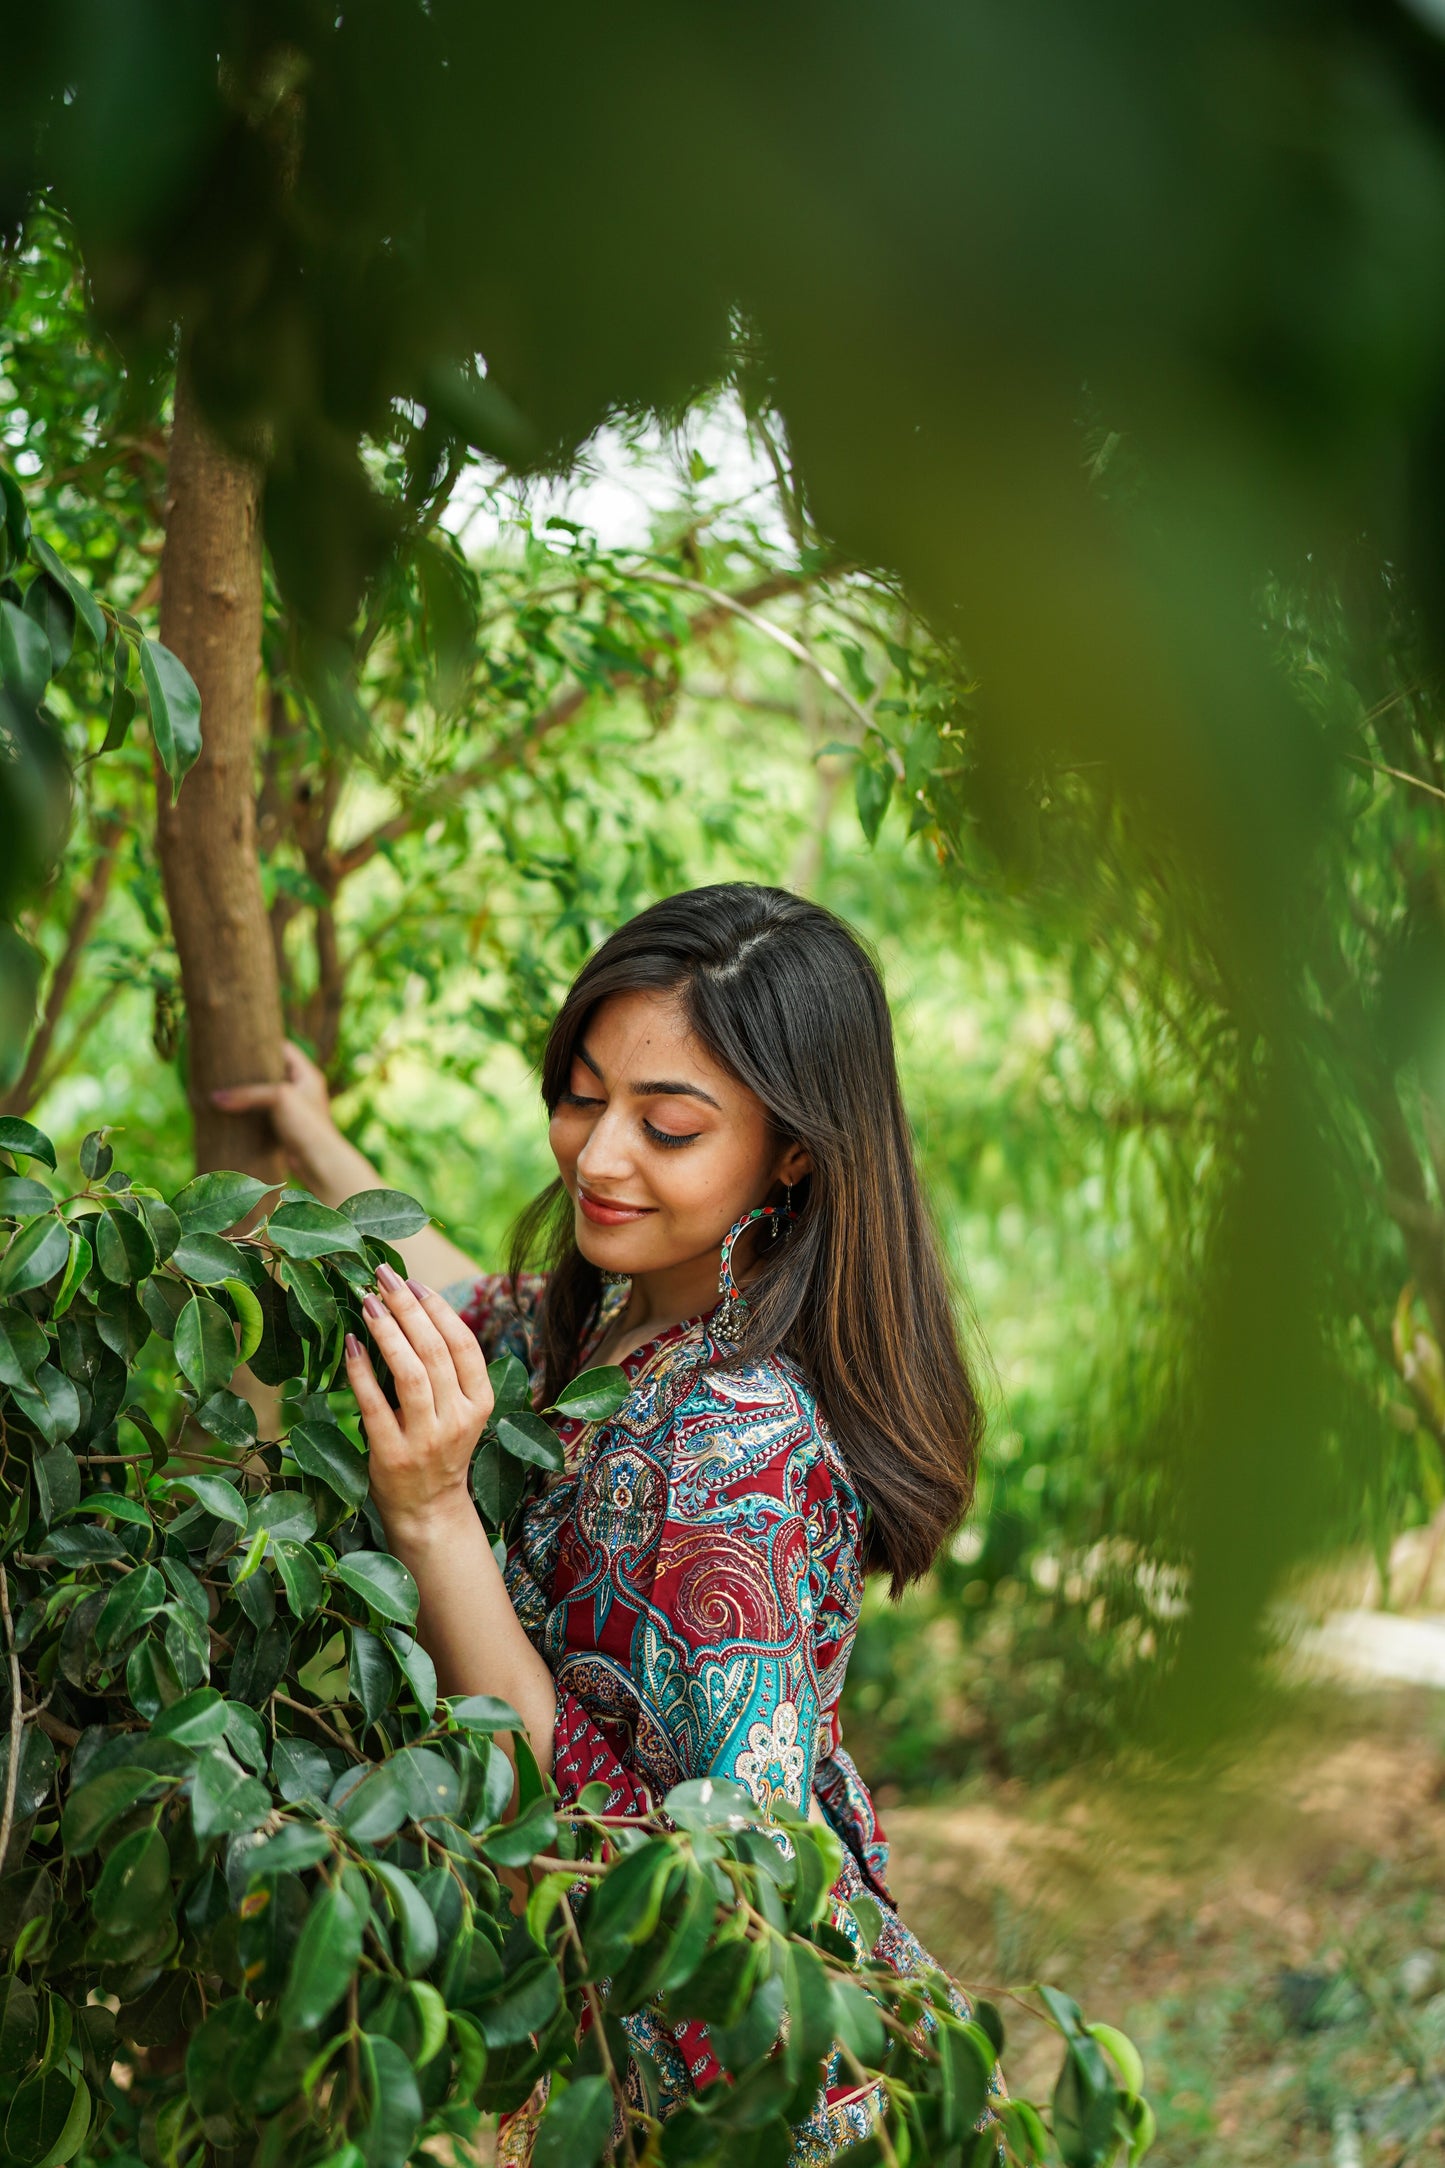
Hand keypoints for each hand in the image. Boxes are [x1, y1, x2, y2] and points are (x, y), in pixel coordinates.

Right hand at [211, 1040, 359, 1195]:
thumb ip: (248, 1094)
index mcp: (307, 1074)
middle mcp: (301, 1089)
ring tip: (225, 1083)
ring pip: (266, 1094)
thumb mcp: (279, 1099)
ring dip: (249, 1091)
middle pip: (273, 1071)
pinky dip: (250, 1112)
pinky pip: (264, 1114)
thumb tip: (215, 1098)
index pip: (284, 1048)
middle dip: (252, 1068)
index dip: (264, 1042)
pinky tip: (233, 1110)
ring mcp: (293, 1109)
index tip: (241, 1038)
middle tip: (227, 1061)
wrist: (319, 1163)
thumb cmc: (308, 1125)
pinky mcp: (284, 1128)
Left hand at [346, 1262, 494, 1540]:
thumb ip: (446, 1370)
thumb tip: (414, 1308)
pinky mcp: (392, 1454)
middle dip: (408, 1307)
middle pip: (435, 1352)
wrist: (429, 1510)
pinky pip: (375, 1404)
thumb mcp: (459, 1410)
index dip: (439, 1309)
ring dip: (388, 1332)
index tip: (414, 1283)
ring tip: (368, 1301)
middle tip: (384, 1276)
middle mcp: (458, 1419)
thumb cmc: (440, 1448)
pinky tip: (352, 1344)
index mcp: (480, 1403)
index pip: (463, 1345)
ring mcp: (426, 1439)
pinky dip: (361, 1371)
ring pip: (410, 1374)